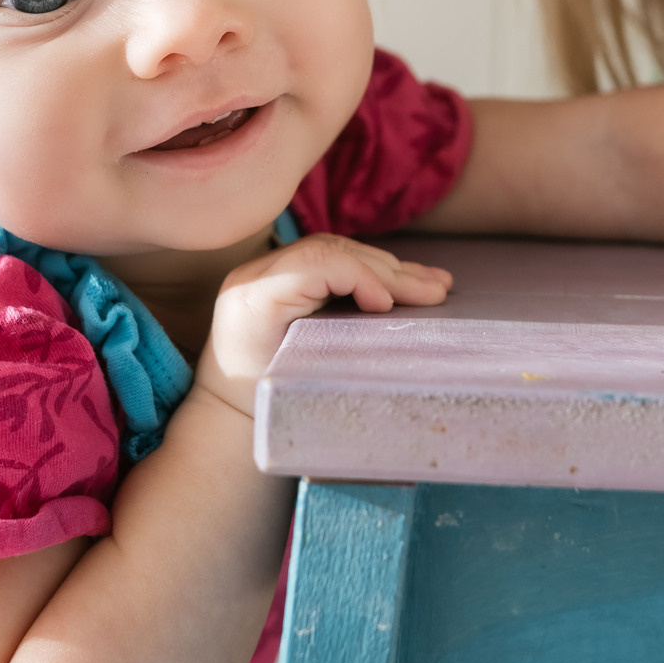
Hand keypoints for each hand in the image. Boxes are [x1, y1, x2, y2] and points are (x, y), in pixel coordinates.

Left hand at [201, 234, 449, 408]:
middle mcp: (256, 276)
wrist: (227, 409)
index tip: (389, 305)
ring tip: (436, 285)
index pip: (314, 265)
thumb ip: (334, 350)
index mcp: (253, 300)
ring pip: (340, 253)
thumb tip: (390, 324)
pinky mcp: (284, 275)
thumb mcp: (295, 382)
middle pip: (333, 254)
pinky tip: (409, 277)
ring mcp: (268, 271)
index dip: (358, 275)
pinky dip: (373, 269)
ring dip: (390, 268)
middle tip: (436, 292)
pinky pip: (334, 262)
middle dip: (390, 272)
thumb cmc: (264, 406)